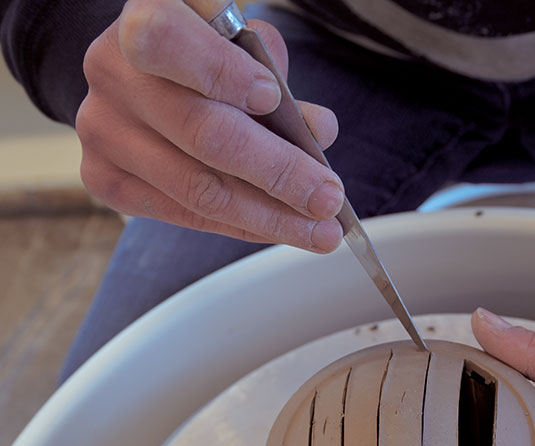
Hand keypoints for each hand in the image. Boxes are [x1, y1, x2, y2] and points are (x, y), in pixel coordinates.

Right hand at [76, 0, 342, 250]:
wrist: (134, 76)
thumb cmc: (196, 55)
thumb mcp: (235, 42)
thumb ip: (273, 76)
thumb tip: (318, 133)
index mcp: (143, 21)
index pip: (168, 42)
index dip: (220, 72)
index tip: (270, 99)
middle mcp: (112, 74)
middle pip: (201, 133)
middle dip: (278, 173)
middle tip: (327, 198)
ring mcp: (103, 132)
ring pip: (197, 190)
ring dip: (269, 216)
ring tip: (318, 230)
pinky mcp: (106, 180)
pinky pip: (185, 215)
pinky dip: (240, 226)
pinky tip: (277, 229)